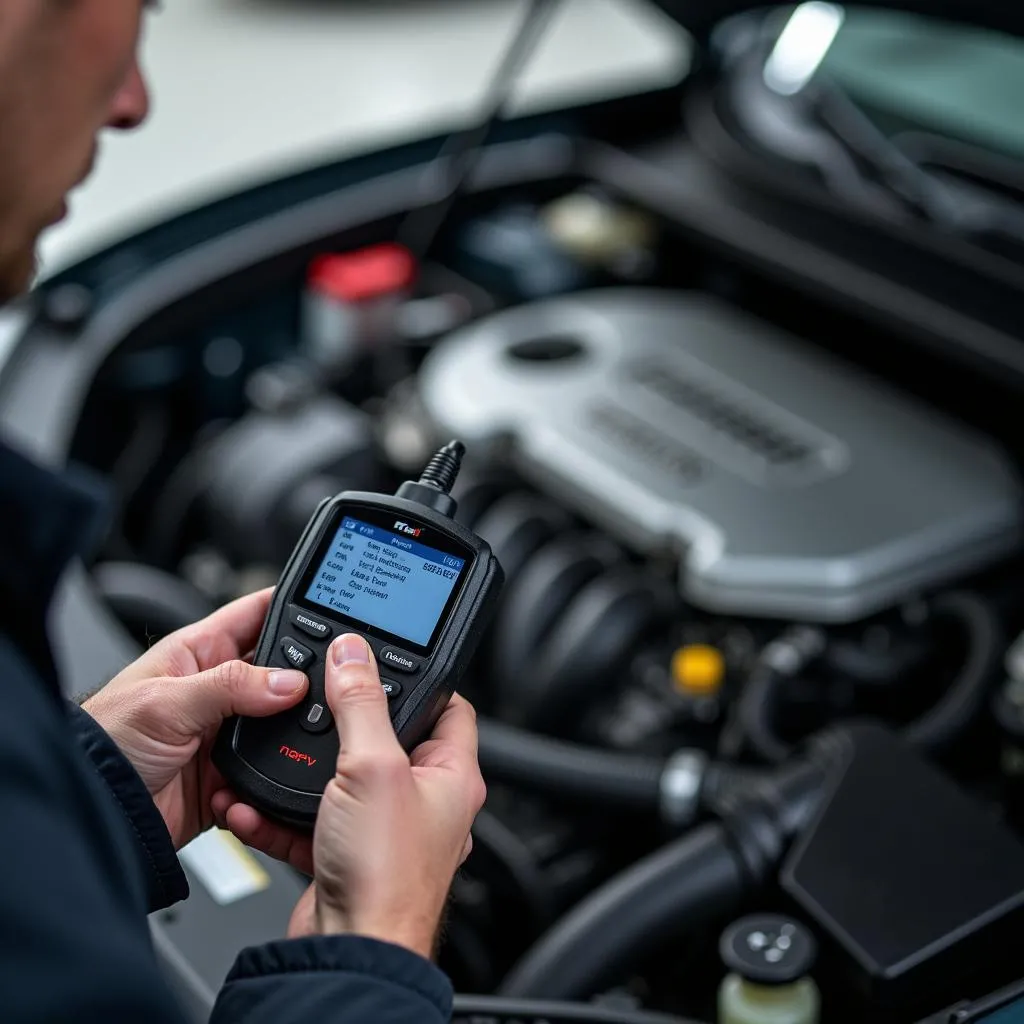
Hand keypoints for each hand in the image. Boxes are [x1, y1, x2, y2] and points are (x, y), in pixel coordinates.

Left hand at [83, 589, 308, 851]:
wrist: (96, 816)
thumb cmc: (105, 744)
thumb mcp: (166, 702)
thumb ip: (230, 686)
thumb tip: (289, 680)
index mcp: (199, 653)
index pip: (257, 614)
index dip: (294, 605)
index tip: (332, 605)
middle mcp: (219, 688)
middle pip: (281, 668)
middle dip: (306, 672)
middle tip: (334, 676)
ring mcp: (228, 730)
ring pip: (285, 719)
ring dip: (296, 726)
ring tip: (315, 724)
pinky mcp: (235, 772)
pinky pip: (275, 765)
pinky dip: (284, 767)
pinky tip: (288, 764)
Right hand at [284, 634, 484, 958]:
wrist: (351, 953)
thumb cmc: (386, 874)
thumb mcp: (373, 767)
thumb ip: (362, 705)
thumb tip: (354, 654)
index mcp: (452, 775)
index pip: (449, 706)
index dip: (419, 679)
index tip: (385, 661)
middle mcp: (425, 802)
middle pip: (387, 740)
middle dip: (346, 724)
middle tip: (317, 702)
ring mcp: (385, 830)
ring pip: (342, 782)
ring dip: (302, 771)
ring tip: (276, 754)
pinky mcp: (347, 856)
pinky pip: (310, 822)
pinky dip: (279, 813)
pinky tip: (252, 806)